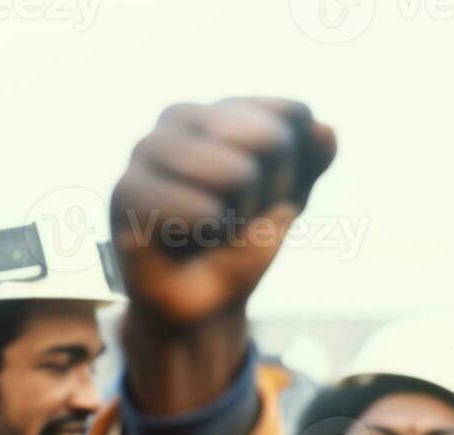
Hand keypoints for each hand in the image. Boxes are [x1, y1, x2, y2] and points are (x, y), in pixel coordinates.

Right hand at [112, 98, 335, 414]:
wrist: (201, 305)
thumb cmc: (239, 246)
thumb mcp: (286, 201)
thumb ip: (311, 162)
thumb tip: (326, 130)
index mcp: (220, 111)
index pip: (292, 118)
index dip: (294, 170)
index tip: (268, 195)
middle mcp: (179, 117)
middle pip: (270, 142)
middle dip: (269, 193)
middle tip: (234, 216)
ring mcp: (148, 149)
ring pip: (238, 173)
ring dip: (238, 217)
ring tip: (210, 228)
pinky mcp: (127, 192)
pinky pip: (201, 208)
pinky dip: (208, 233)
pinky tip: (186, 239)